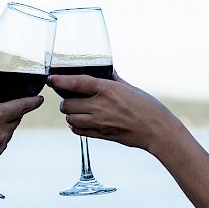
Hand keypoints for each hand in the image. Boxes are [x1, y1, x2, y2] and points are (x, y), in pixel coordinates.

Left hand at [47, 72, 181, 152]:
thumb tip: (106, 72)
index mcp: (107, 90)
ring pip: (70, 118)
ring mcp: (99, 122)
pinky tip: (82, 121)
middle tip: (70, 98)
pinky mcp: (101, 134)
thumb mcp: (130, 87)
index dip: (60, 81)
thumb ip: (113, 80)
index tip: (50, 79)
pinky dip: (76, 125)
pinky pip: (78, 131)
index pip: (76, 83)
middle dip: (66, 101)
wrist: (158, 130)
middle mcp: (100, 106)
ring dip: (70, 114)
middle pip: (67, 104)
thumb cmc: (147, 107)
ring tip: (77, 110)